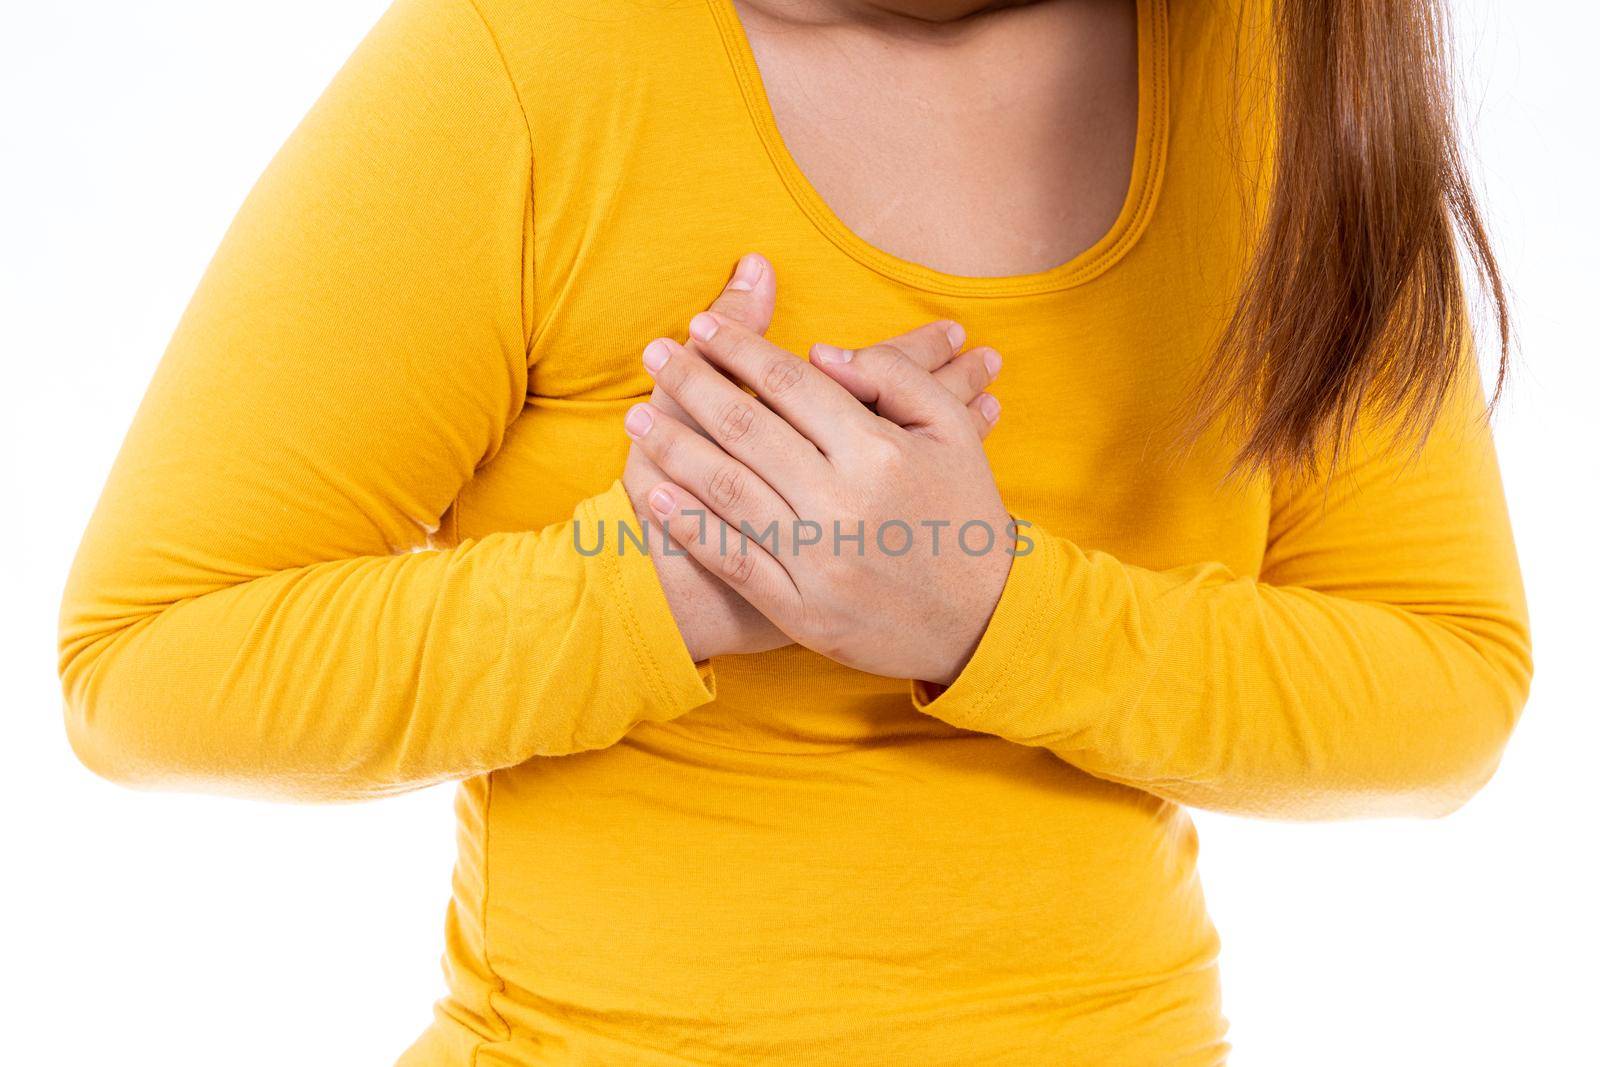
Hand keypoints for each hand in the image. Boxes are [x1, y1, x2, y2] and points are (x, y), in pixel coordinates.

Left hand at [623, 307, 1012, 684]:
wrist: (981, 622)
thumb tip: (820, 352)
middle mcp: (844, 502)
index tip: (699, 325)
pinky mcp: (801, 611)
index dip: (739, 348)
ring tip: (636, 415)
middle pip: (747, 427)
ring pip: (728, 490)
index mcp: (881, 452)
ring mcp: (818, 560)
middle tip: (652, 356)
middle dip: (691, 385)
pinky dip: (689, 524)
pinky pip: (732, 559)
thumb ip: (895, 379)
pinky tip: (655, 491)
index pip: (791, 383)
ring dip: (673, 448)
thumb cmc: (964, 515)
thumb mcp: (953, 433)